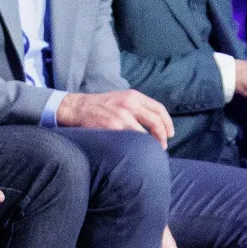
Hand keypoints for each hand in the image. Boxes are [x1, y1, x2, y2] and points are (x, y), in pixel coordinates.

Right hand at [56, 89, 173, 145]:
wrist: (76, 107)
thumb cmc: (99, 106)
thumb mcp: (120, 98)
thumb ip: (136, 107)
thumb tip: (154, 123)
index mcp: (133, 96)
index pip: (158, 109)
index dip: (167, 123)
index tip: (170, 134)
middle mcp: (129, 103)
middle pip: (156, 121)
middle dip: (163, 136)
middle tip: (163, 146)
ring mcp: (121, 115)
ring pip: (145, 133)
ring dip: (151, 144)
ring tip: (150, 151)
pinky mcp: (113, 126)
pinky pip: (130, 139)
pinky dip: (136, 146)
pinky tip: (136, 151)